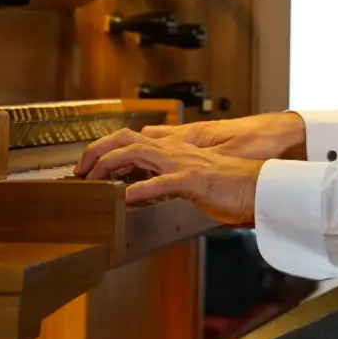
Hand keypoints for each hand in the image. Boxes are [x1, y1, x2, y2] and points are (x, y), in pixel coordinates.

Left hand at [77, 112, 304, 173]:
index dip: (104, 150)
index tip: (86, 167)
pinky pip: (162, 183)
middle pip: (125, 139)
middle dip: (97, 152)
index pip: (130, 140)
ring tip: (92, 182)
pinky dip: (140, 190)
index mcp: (172, 150)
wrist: (259, 187)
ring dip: (110, 166)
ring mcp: (182, 164)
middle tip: (79, 172)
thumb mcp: (189, 179)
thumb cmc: (227, 186)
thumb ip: (164, 178)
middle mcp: (174, 150)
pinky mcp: (193, 180)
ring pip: (138, 153)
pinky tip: (124, 199)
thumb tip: (137, 188)